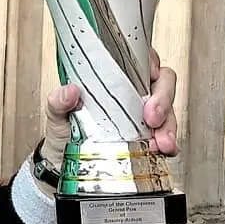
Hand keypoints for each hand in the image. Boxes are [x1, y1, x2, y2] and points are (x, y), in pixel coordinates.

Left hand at [42, 48, 178, 164]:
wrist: (62, 164)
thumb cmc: (62, 132)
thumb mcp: (55, 115)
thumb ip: (57, 102)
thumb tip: (68, 91)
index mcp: (113, 79)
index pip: (140, 59)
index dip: (151, 62)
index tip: (151, 75)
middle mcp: (131, 94)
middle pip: (162, 83)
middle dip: (163, 99)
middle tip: (153, 118)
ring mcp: (141, 116)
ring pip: (168, 111)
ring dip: (169, 126)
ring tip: (161, 143)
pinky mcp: (147, 138)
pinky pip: (165, 137)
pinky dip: (168, 143)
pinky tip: (164, 150)